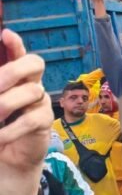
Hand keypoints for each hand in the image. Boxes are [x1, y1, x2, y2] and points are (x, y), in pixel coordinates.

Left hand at [0, 29, 52, 194]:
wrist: (8, 160)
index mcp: (15, 77)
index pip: (19, 54)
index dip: (15, 44)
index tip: (6, 34)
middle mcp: (30, 84)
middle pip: (35, 63)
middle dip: (13, 71)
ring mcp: (39, 102)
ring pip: (30, 92)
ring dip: (5, 105)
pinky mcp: (44, 123)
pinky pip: (30, 120)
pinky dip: (10, 130)